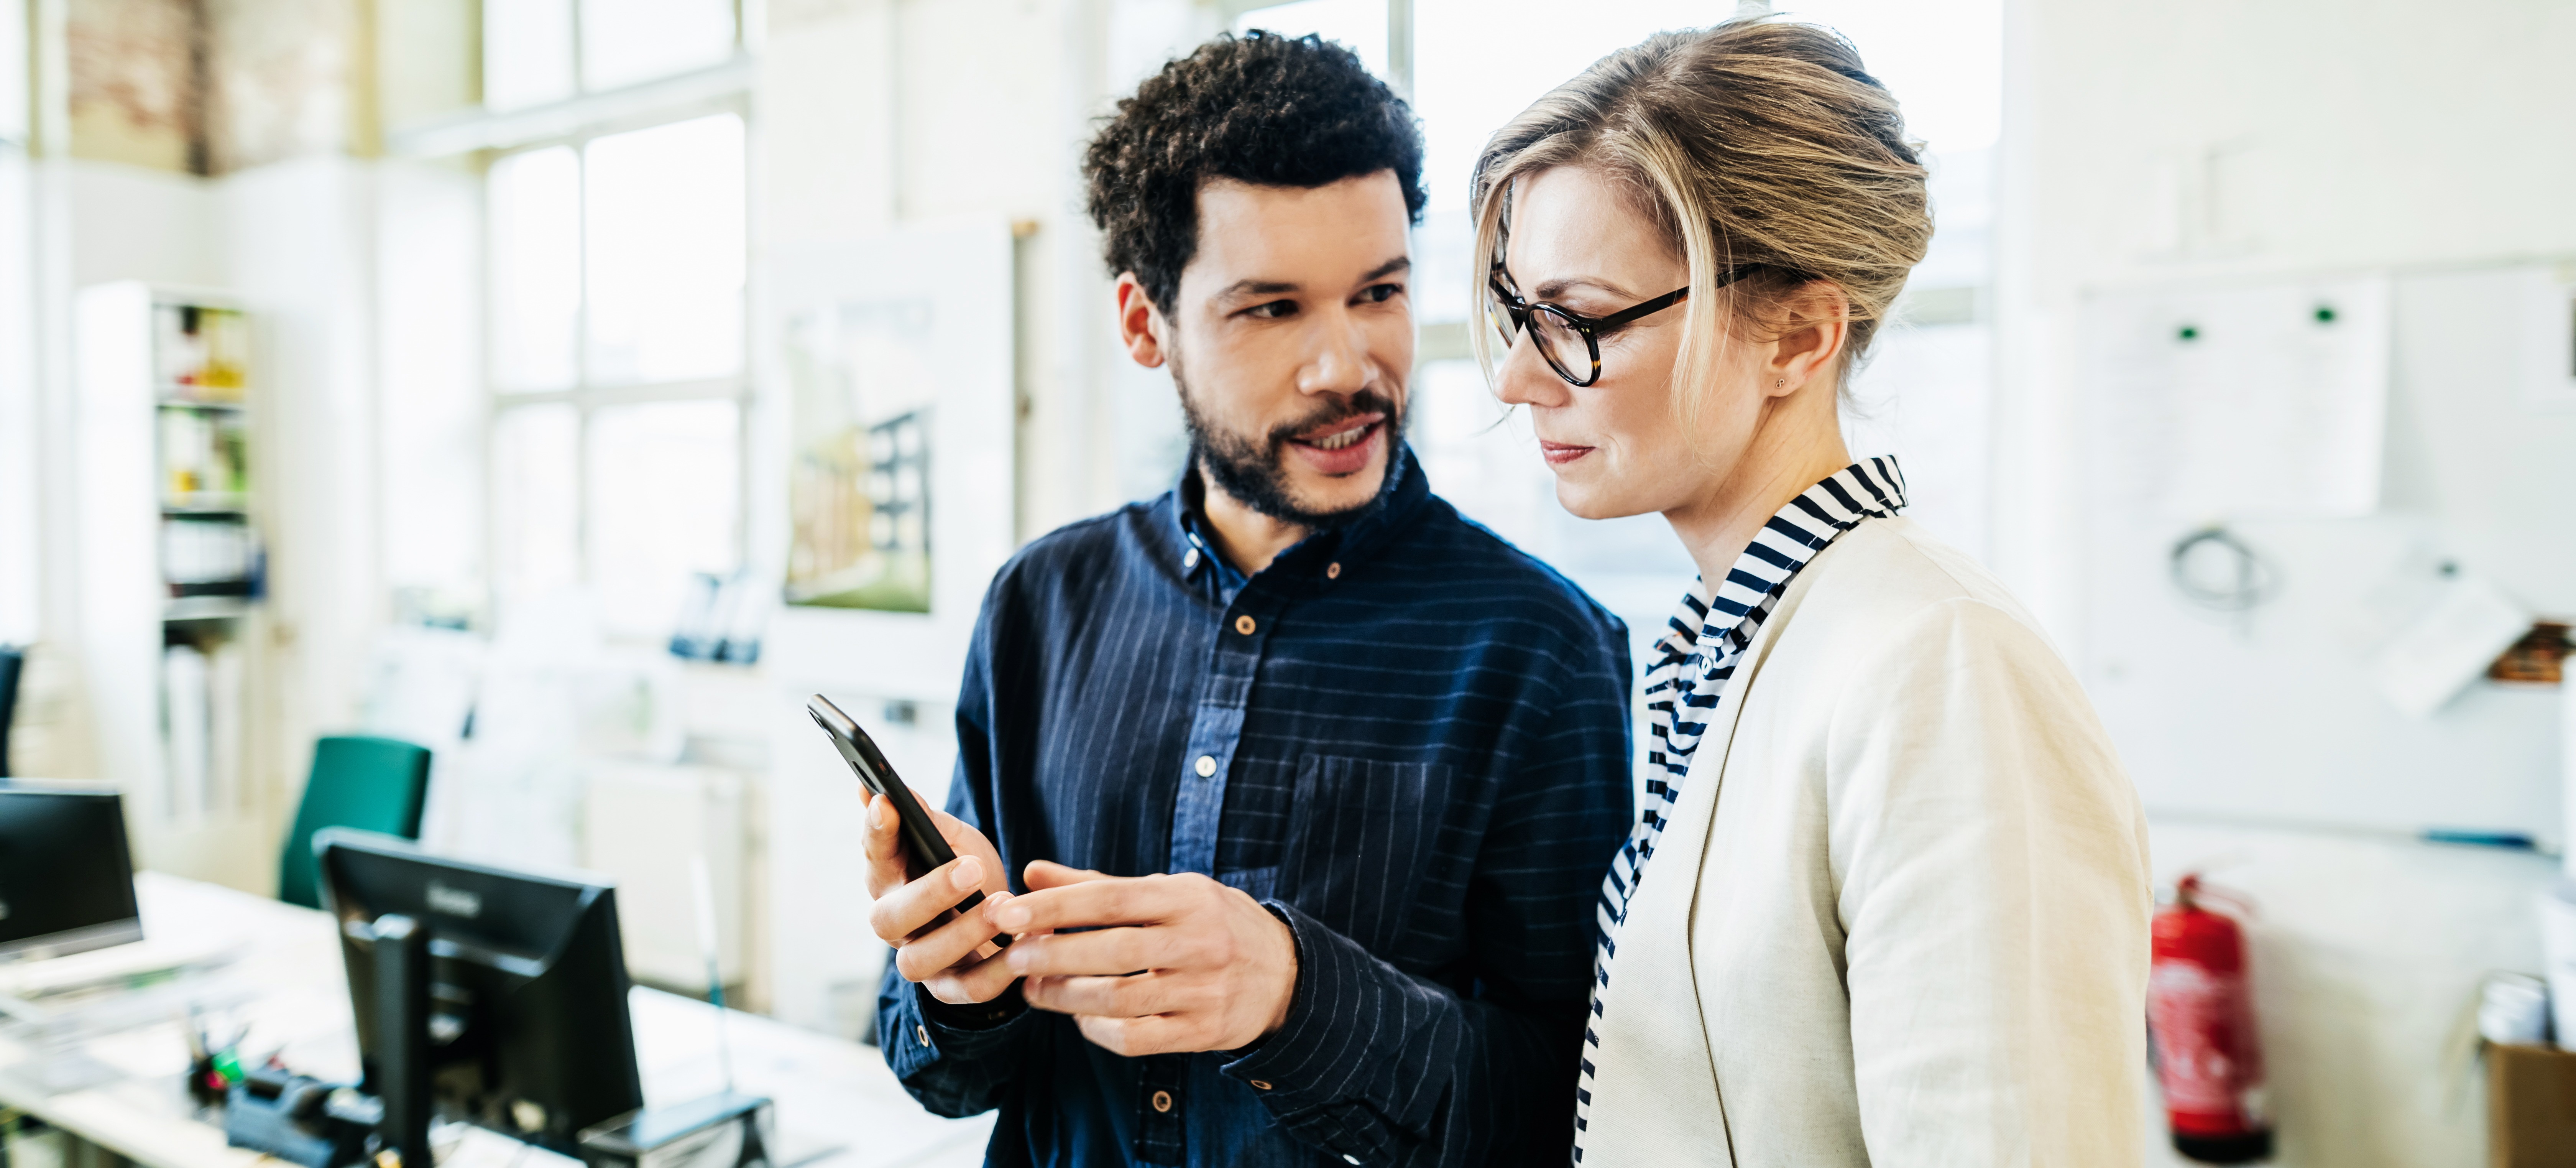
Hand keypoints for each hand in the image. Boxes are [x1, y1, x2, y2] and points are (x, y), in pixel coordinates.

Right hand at [862, 794, 1017, 1005]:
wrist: (999, 918)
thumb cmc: (967, 870)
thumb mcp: (954, 839)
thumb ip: (928, 821)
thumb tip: (887, 790)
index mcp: (890, 879)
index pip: (874, 855)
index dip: (876, 832)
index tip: (886, 804)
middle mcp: (896, 924)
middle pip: (889, 918)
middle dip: (930, 892)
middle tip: (973, 867)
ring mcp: (921, 961)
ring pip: (922, 959)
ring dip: (965, 932)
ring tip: (1004, 903)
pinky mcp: (953, 989)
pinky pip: (971, 989)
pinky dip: (1002, 968)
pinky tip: (1031, 939)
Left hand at [994, 860, 1298, 1055]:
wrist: (1286, 975)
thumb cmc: (1212, 923)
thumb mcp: (1169, 892)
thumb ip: (1098, 884)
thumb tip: (1032, 873)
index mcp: (1188, 898)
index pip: (1111, 898)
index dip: (1055, 906)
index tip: (1008, 912)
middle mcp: (1200, 942)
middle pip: (1113, 950)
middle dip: (1053, 955)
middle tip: (1013, 957)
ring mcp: (1204, 991)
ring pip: (1120, 999)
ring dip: (1066, 997)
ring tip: (1033, 990)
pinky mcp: (1203, 1032)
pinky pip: (1137, 1038)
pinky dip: (1098, 1031)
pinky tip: (1079, 1018)